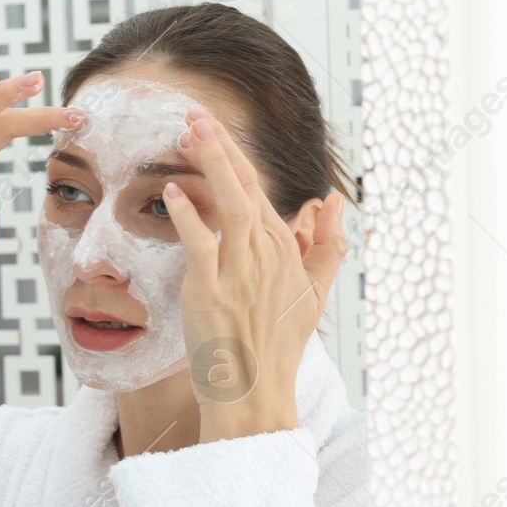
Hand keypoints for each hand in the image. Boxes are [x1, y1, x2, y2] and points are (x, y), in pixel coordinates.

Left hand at [161, 109, 347, 441]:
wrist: (256, 394)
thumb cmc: (277, 346)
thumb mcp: (314, 294)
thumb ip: (327, 244)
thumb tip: (334, 200)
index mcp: (283, 250)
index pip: (256, 189)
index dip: (232, 155)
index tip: (208, 126)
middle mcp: (266, 255)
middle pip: (244, 187)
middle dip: (220, 145)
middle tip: (194, 112)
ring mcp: (240, 273)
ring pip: (229, 205)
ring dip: (209, 165)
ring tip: (188, 132)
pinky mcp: (213, 294)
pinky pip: (201, 247)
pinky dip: (188, 217)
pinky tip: (172, 192)